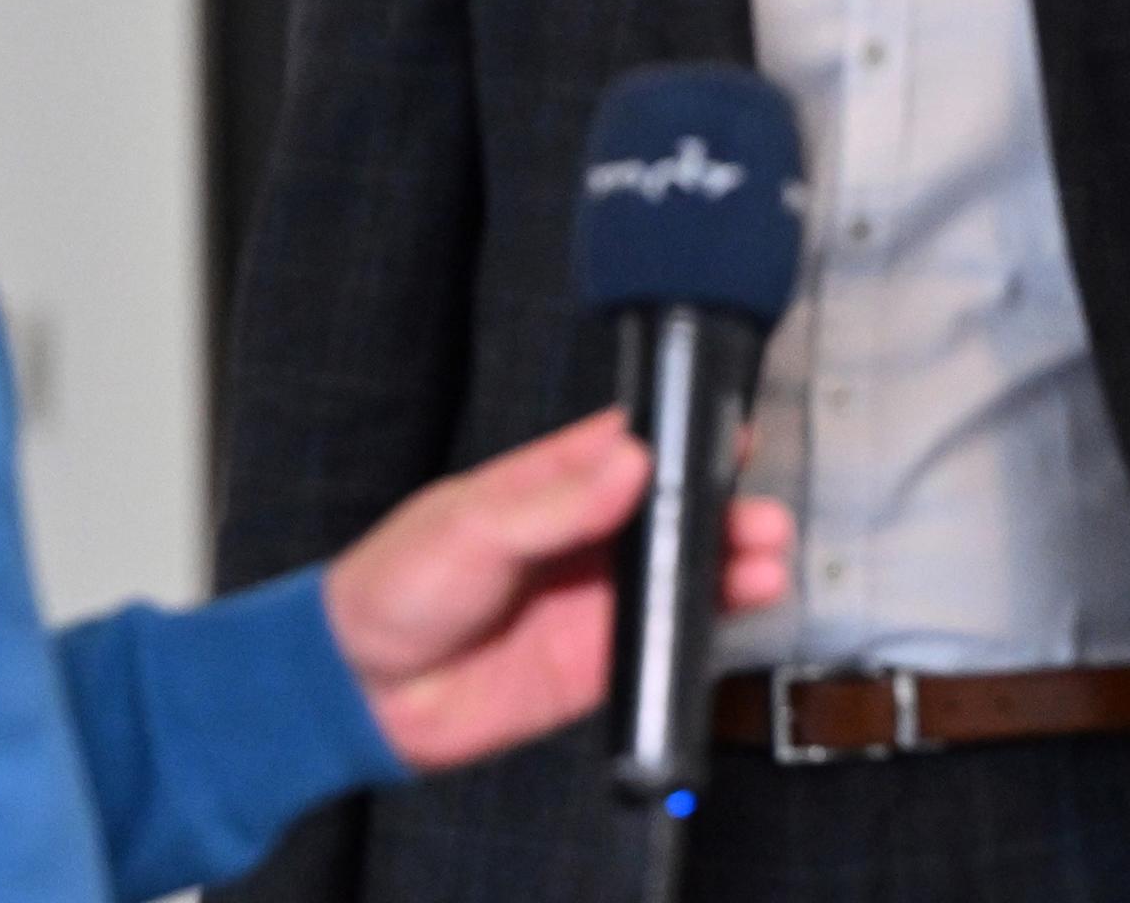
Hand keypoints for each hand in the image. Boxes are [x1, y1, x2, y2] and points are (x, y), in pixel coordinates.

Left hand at [321, 406, 793, 772]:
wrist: (365, 694)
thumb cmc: (399, 585)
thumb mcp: (473, 525)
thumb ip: (556, 501)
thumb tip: (633, 462)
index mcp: (552, 484)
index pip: (631, 449)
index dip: (684, 439)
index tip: (734, 434)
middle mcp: (586, 539)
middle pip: (672, 514)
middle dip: (721, 509)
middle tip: (757, 513)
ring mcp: (598, 601)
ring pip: (681, 575)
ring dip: (728, 564)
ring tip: (764, 558)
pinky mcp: (603, 664)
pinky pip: (667, 642)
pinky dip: (708, 627)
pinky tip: (740, 606)